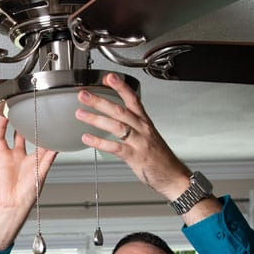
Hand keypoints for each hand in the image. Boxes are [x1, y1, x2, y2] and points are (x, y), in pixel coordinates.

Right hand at [0, 116, 57, 249]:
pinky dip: (0, 128)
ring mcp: (14, 155)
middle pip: (30, 136)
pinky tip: (4, 118)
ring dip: (16, 123)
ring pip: (15, 135)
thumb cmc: (29, 193)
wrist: (12, 204)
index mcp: (39, 160)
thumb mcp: (42, 173)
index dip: (49, 131)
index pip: (45, 142)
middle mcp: (27, 156)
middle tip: (36, 109)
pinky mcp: (2, 156)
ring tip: (19, 108)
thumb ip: (48, 158)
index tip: (54, 119)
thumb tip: (58, 146)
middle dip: (33, 124)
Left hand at [76, 73, 191, 200]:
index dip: (121, 87)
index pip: (133, 99)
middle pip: (120, 110)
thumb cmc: (160, 158)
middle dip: (100, 101)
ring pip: (117, 126)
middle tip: (84, 94)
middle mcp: (142, 129)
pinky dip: (99, 142)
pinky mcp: (135, 156)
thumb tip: (116, 119)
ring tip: (80, 114)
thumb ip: (133, 126)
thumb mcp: (148, 136)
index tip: (108, 77)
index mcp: (145, 122)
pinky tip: (87, 138)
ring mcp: (139, 142)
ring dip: (96, 119)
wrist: (173, 175)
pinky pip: (115, 147)